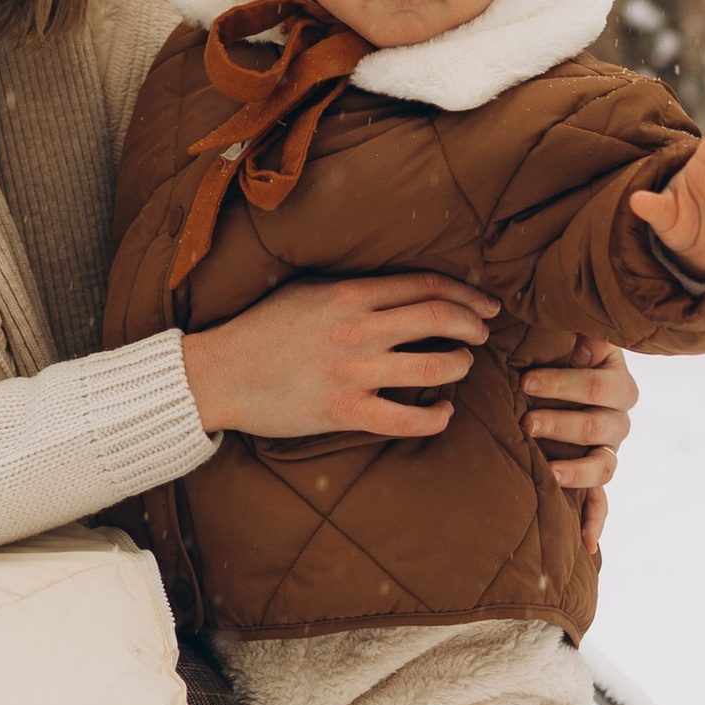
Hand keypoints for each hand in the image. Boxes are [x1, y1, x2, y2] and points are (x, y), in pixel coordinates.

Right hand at [182, 273, 499, 441]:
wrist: (219, 374)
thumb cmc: (261, 330)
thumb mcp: (306, 290)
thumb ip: (353, 288)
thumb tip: (401, 289)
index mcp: (349, 293)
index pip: (427, 285)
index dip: (466, 294)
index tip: (486, 305)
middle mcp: (357, 328)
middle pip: (439, 317)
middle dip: (474, 325)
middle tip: (484, 333)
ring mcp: (352, 371)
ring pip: (433, 365)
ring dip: (460, 365)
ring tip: (462, 366)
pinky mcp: (344, 411)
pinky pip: (407, 418)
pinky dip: (436, 416)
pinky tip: (443, 412)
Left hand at [521, 336, 637, 553]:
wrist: (561, 376)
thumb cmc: (558, 350)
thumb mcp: (566, 334)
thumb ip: (572, 328)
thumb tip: (577, 329)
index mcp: (616, 381)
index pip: (599, 385)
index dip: (564, 385)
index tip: (525, 382)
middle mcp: (619, 418)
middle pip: (599, 426)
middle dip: (562, 424)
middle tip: (526, 423)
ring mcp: (609, 450)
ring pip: (604, 465)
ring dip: (577, 470)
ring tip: (550, 473)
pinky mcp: (596, 476)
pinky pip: (602, 502)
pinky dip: (595, 522)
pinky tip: (586, 544)